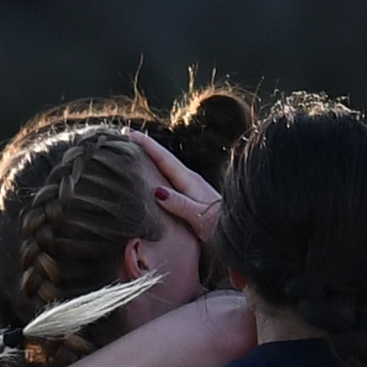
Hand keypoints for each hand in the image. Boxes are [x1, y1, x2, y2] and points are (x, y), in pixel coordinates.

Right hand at [136, 131, 221, 248]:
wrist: (241, 233)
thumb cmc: (222, 229)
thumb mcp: (201, 218)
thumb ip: (180, 204)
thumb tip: (157, 191)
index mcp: (190, 181)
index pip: (163, 158)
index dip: (145, 145)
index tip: (128, 133)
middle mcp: (190, 181)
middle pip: (163, 159)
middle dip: (144, 147)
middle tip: (125, 136)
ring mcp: (192, 188)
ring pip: (166, 169)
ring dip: (149, 159)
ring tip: (132, 152)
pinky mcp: (192, 197)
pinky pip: (169, 180)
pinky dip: (156, 173)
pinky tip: (150, 177)